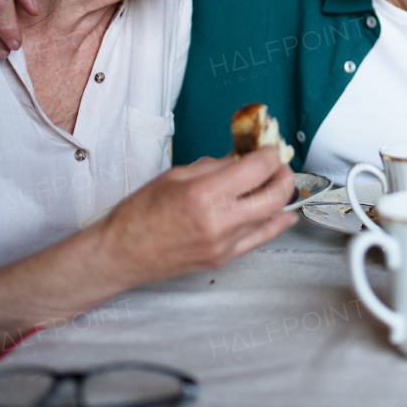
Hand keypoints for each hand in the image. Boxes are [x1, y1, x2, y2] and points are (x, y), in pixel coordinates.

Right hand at [93, 146, 297, 288]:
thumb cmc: (139, 214)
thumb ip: (214, 166)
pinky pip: (261, 239)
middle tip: (278, 164)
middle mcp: (219, 221)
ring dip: (279, 195)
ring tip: (275, 182)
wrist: (122, 253)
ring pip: (272, 217)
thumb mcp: (175, 176)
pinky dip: (277, 223)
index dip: (270, 154)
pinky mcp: (224, 259)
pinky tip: (285, 214)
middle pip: (275, 194)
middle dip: (284, 174)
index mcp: (204, 194)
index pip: (257, 169)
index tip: (269, 148)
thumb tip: (242, 157)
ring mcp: (224, 244)